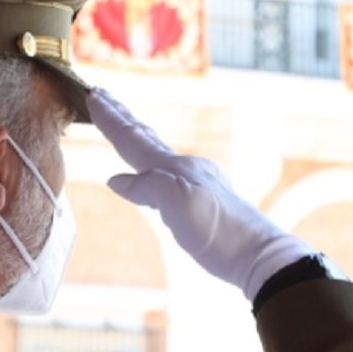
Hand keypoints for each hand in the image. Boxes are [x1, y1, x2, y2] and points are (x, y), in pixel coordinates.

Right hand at [90, 90, 309, 300]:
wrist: (260, 256)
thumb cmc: (220, 233)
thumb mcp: (181, 206)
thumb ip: (148, 187)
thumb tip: (116, 180)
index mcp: (175, 168)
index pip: (134, 139)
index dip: (111, 120)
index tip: (92, 94)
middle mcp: (185, 170)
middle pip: (145, 138)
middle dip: (121, 118)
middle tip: (102, 96)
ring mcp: (195, 184)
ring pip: (157, 153)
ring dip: (136, 137)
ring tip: (124, 126)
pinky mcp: (202, 203)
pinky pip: (166, 174)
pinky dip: (149, 165)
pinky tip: (151, 174)